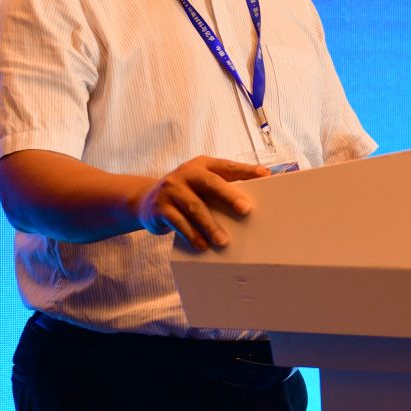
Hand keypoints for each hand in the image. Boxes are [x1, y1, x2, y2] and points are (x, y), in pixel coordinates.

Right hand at [136, 156, 268, 249]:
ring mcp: (171, 189)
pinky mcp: (160, 207)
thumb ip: (222, 188)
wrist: (146, 201)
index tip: (265, 175)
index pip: (226, 166)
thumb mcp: (200, 186)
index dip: (245, 170)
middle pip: (210, 183)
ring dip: (211, 225)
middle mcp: (186, 173)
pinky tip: (202, 245)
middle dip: (229, 196)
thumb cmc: (186, 194)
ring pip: (195, 207)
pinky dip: (192, 235)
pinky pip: (179, 222)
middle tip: (246, 209)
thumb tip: (252, 205)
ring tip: (224, 241)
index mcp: (202, 165)